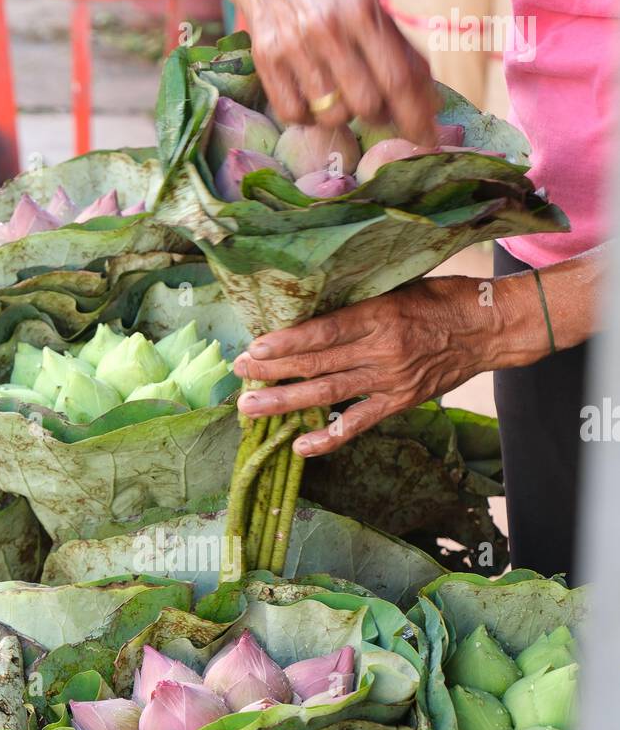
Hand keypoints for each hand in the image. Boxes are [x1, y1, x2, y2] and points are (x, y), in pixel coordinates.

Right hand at [223, 0, 437, 143]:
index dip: (414, 115)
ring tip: (336, 92)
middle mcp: (328, 29)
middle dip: (376, 114)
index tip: (426, 138)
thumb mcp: (368, 5)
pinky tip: (310, 95)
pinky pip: (296, 115)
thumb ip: (399, 49)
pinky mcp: (267, 63)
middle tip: (373, 106)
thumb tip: (430, 101)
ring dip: (340, 114)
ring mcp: (294, 48)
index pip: (397, 78)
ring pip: (332, 115)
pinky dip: (307, 115)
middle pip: (366, 104)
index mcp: (361, 11)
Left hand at [234, 277, 518, 457]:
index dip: (286, 343)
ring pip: (328, 394)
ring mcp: (389, 380)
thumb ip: (361, 298)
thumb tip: (315, 302)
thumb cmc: (445, 298)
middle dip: (272, 371)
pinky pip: (357, 423)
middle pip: (316, 363)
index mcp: (380, 315)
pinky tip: (299, 446)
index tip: (254, 348)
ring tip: (250, 408)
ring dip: (285, 403)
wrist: (490, 329)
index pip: (323, 332)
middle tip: (238, 376)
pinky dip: (327, 437)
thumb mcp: (401, 284)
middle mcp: (381, 350)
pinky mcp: (399, 402)